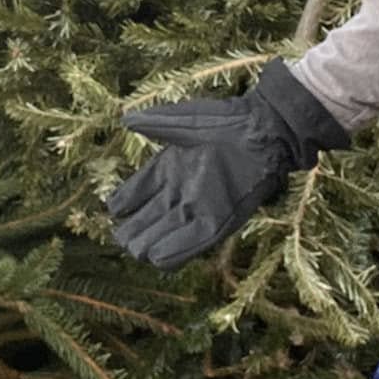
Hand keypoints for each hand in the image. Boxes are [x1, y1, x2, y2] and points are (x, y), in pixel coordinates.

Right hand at [108, 60, 349, 270]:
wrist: (263, 131)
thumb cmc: (225, 121)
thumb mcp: (185, 120)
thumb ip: (155, 124)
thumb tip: (124, 120)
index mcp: (169, 168)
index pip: (136, 191)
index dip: (123, 202)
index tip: (114, 209)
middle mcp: (180, 191)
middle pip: (147, 217)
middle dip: (132, 230)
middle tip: (121, 239)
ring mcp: (197, 208)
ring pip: (164, 232)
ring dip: (148, 243)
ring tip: (134, 251)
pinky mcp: (218, 221)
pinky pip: (191, 242)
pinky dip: (173, 251)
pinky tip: (156, 258)